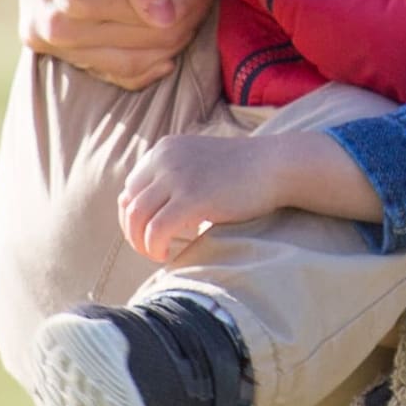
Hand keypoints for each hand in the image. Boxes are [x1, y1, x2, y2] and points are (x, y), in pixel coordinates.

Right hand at [23, 0, 210, 90]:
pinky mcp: (49, 49)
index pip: (161, 11)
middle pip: (152, 37)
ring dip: (175, 38)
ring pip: (137, 60)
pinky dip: (149, 63)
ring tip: (189, 8)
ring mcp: (51, 39)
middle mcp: (58, 21)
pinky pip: (116, 73)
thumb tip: (163, 16)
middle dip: (190, 11)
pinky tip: (167, 49)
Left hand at [112, 129, 296, 263]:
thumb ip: (176, 180)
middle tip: (151, 250)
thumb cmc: (244, 173)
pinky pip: (156, 230)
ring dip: (141, 243)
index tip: (148, 235)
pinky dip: (155, 248)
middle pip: (129, 204)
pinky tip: (167, 255)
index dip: (134, 218)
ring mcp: (177, 177)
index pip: (130, 189)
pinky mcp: (191, 198)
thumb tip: (155, 216)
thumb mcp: (200, 165)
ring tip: (157, 255)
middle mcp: (164, 159)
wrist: (276, 165)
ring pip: (137, 218)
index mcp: (164, 150)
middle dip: (134, 233)